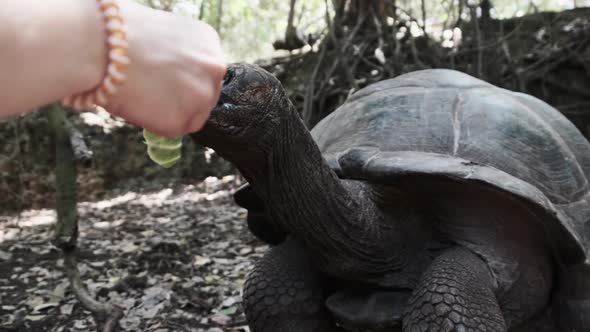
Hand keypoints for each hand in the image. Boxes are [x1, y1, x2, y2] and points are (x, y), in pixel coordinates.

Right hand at [105, 1, 226, 136]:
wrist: (99, 46)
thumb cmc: (120, 33)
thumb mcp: (164, 30)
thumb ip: (180, 52)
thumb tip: (176, 71)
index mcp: (208, 41)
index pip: (206, 71)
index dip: (185, 78)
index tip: (166, 79)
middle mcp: (213, 68)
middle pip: (205, 95)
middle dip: (183, 97)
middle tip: (154, 93)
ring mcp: (202, 96)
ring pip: (193, 115)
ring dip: (171, 112)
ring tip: (143, 97)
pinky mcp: (183, 120)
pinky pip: (173, 129)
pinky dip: (157, 124)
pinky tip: (139, 105)